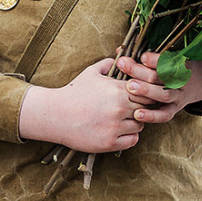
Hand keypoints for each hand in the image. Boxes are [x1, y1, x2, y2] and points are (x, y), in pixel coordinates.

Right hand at [18, 58, 142, 152]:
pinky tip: (120, 131)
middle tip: (132, 108)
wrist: (55, 115)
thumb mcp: (91, 73)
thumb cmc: (73, 92)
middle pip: (147, 108)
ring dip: (135, 122)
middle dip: (142, 108)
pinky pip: (132, 140)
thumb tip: (120, 58)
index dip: (144, 93)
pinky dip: (130, 136)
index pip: (147, 92)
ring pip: (140, 125)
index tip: (136, 96)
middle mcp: (120, 108)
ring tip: (124, 119)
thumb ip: (108, 64)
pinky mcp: (109, 142)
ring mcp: (115, 127)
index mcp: (118, 90)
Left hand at [117, 51, 201, 123]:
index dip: (155, 59)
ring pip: (163, 95)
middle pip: (161, 76)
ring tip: (130, 87)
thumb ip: (146, 54)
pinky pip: (164, 115)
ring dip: (146, 91)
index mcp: (182, 63)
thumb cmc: (177, 65)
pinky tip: (137, 114)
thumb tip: (120, 50)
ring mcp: (178, 96)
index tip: (142, 56)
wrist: (199, 81)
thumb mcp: (170, 55)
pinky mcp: (175, 109)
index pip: (168, 60)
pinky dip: (152, 116)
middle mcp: (181, 80)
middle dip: (140, 70)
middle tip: (124, 66)